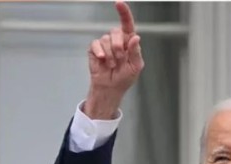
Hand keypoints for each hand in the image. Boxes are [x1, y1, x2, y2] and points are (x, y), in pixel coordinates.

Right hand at [83, 1, 143, 119]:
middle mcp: (117, 39)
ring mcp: (105, 44)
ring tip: (112, 65)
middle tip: (120, 60)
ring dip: (111, 54)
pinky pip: (96, 44)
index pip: (127, 24)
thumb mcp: (135, 66)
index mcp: (129, 41)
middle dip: (118, 47)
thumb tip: (135, 38)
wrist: (111, 88)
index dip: (124, 12)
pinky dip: (100, 52)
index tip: (119, 3)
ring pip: (106, 39)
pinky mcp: (94, 49)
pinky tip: (103, 60)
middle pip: (116, 32)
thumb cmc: (124, 77)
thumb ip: (135, 52)